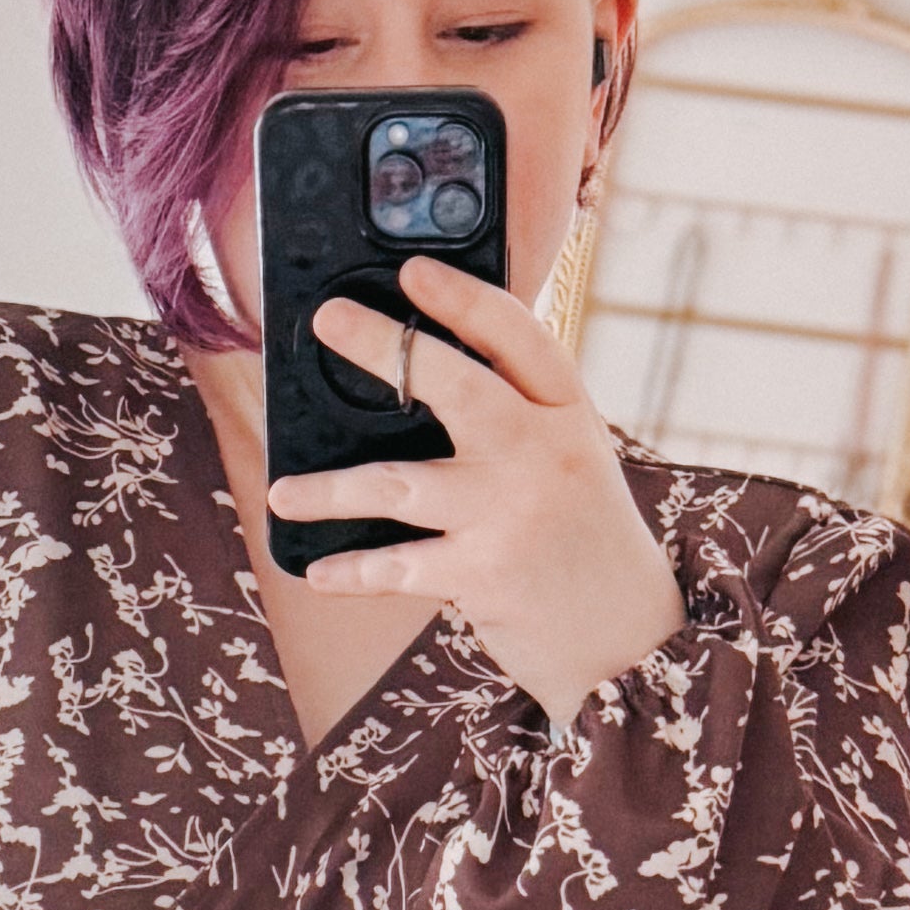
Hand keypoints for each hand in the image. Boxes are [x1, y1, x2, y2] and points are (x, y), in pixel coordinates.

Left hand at [268, 254, 686, 722]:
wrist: (628, 639)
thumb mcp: (570, 461)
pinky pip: (399, 567)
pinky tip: (318, 572)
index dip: (463, 298)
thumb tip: (423, 374)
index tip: (413, 270)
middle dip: (386, 348)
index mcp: (566, 414)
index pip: (517, 336)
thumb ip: (518, 418)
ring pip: (400, 485)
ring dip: (332, 491)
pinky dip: (355, 572)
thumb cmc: (582, 539)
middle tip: (329, 319)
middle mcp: (541, 453)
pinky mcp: (485, 574)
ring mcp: (509, 513)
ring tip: (282, 493)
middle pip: (456, 385)